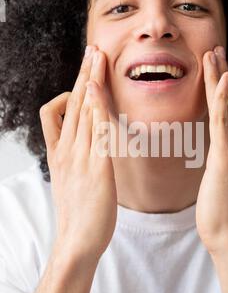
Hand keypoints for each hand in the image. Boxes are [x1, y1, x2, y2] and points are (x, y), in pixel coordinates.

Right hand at [39, 46, 116, 262]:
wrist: (76, 242)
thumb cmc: (76, 213)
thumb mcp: (67, 181)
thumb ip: (71, 159)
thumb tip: (78, 145)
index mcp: (59, 153)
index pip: (60, 111)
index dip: (72, 87)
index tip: (82, 71)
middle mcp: (67, 150)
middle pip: (73, 103)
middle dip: (82, 74)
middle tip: (92, 49)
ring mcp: (80, 157)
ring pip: (83, 111)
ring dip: (90, 81)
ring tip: (98, 58)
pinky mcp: (97, 168)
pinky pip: (97, 132)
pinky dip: (98, 110)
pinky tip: (103, 93)